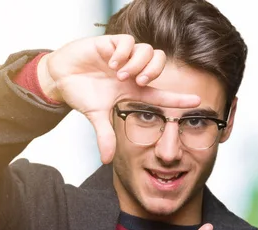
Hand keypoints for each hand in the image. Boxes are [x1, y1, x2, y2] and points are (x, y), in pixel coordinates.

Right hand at [37, 35, 200, 163]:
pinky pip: (128, 41)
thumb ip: (105, 136)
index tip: (197, 102)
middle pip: (159, 63)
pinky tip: (111, 63)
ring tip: (121, 74)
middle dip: (153, 72)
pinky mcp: (111, 43)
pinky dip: (123, 52)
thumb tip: (107, 161)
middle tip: (138, 82)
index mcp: (133, 90)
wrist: (60, 77)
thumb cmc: (81, 94)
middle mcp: (132, 71)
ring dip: (137, 63)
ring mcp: (123, 56)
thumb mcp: (95, 116)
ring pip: (148, 50)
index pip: (161, 94)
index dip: (179, 98)